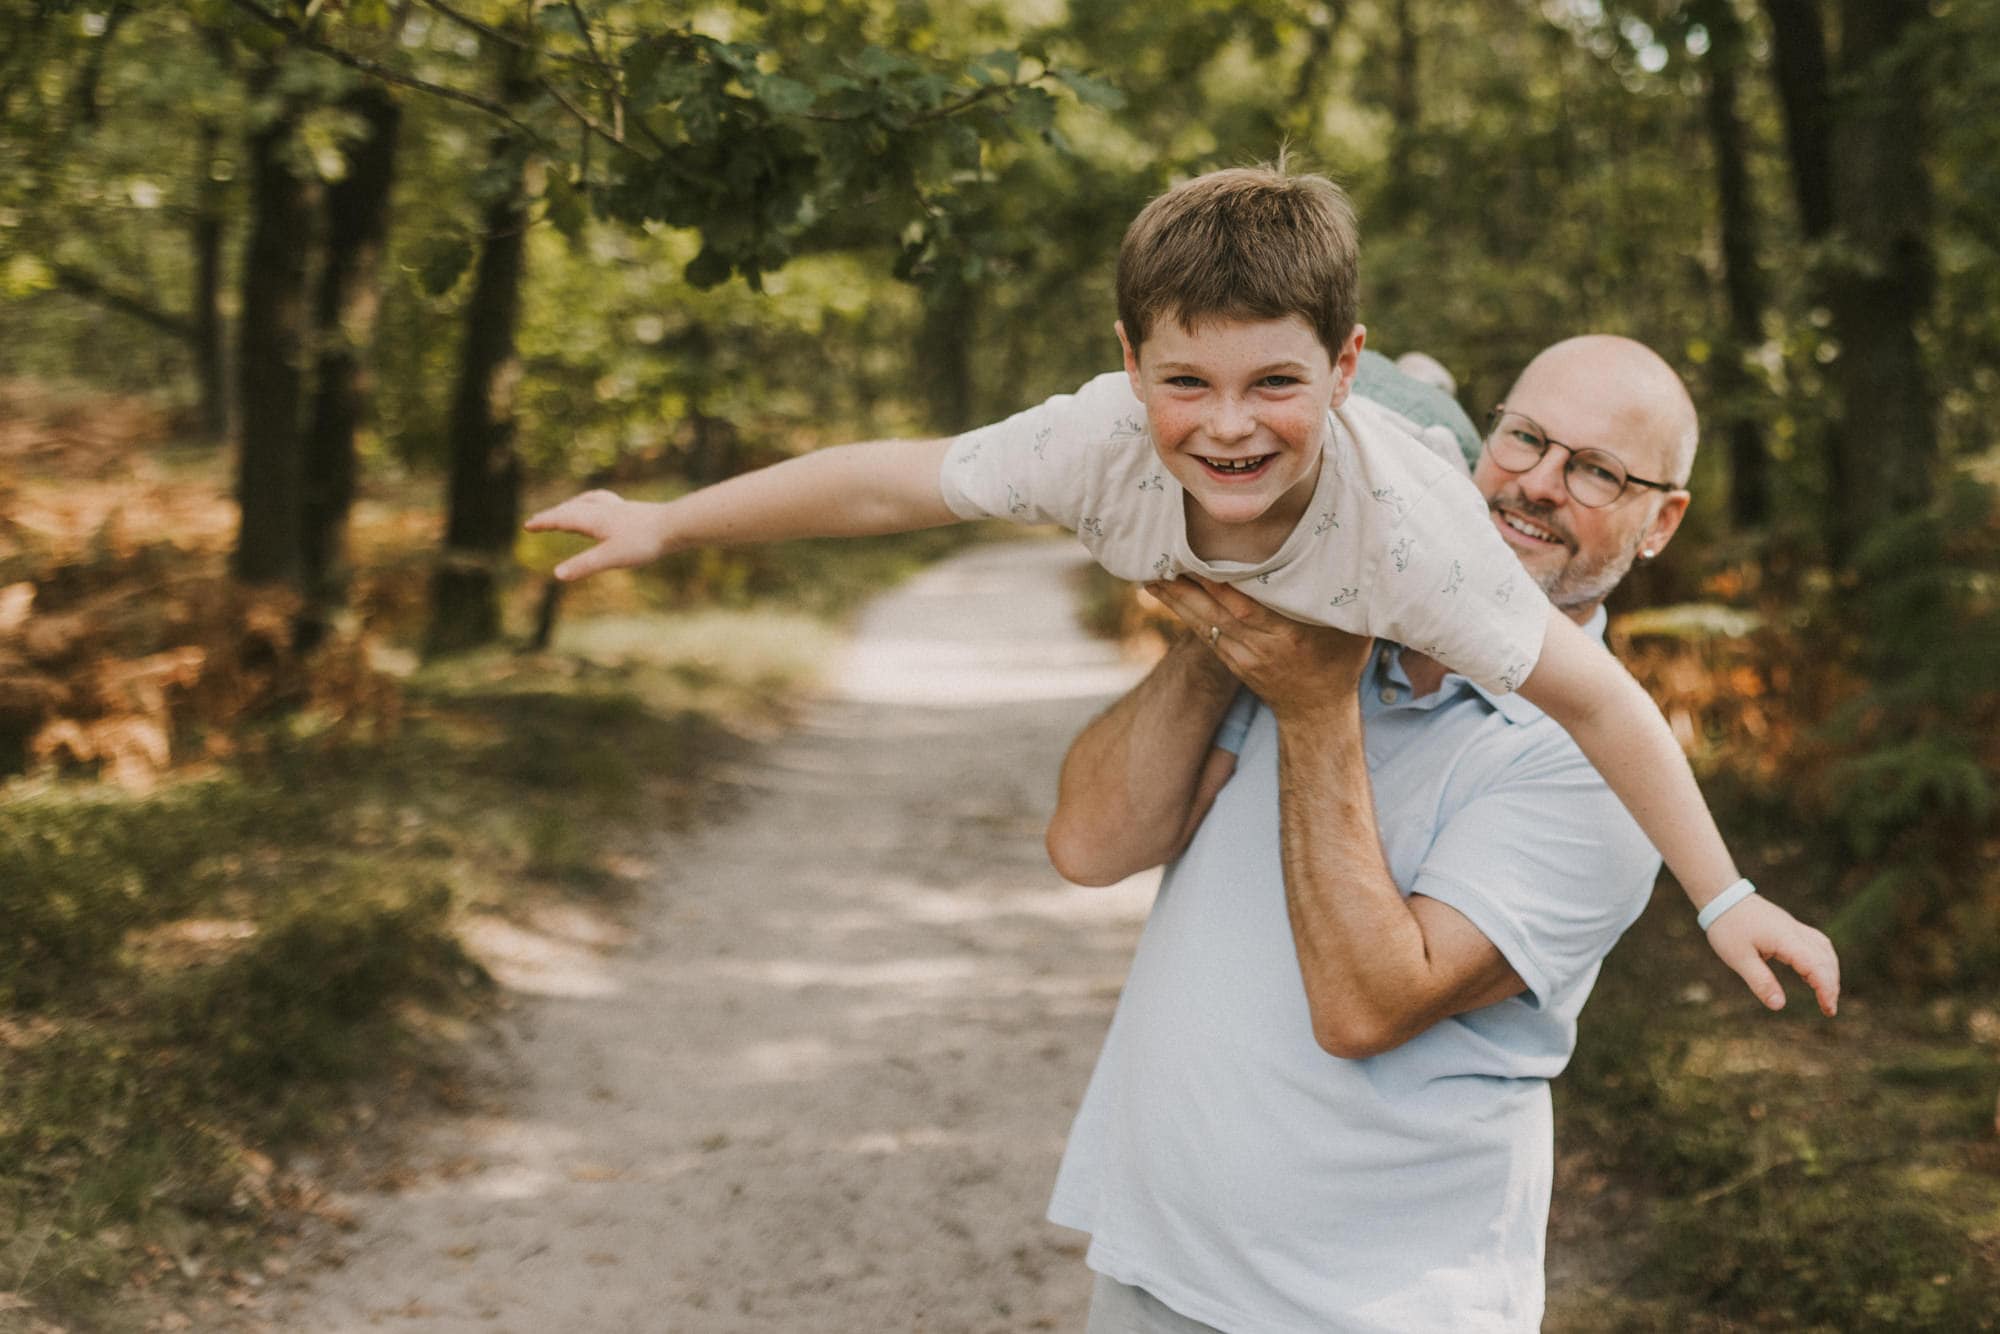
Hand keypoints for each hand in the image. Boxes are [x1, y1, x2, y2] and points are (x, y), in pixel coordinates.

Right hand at [522, 489, 668, 580]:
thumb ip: (584, 565)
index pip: (562, 518)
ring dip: (573, 506)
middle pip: (572, 508)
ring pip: (589, 503)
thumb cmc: (644, 541)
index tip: (528, 525)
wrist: (676, 525)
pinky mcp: (632, 512)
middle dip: (554, 515)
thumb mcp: (611, 557)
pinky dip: (596, 506)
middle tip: (539, 520)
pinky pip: (606, 505)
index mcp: (593, 518)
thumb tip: (557, 575)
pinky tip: (606, 513)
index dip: (544, 522)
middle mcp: (603, 510)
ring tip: (568, 510)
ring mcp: (619, 509)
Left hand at [1144, 576, 1373, 720]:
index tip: (1199, 558)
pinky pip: (1203, 633)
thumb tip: (1349, 554)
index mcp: (1288, 637)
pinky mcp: (1231, 662)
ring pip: (1203, 623)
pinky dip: (1182, 612)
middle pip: (1216, 612)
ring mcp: (1242, 657)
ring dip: (1175, 599)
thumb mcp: (1352, 629)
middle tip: (1160, 557)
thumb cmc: (1340, 662)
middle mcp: (1260, 647)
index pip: (1246, 607)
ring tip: (1150, 572)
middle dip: (1186, 586)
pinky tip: (1164, 593)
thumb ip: (1344, 598)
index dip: (1219, 585)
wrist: (1317, 713)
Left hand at [1703, 893, 1839, 1015]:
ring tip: (1825, 995)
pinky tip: (1813, 974)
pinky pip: (1817, 943)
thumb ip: (1761, 982)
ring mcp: (1795, 927)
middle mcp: (1796, 932)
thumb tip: (1779, 1006)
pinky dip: (1822, 961)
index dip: (1826, 989)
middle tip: (1828, 1010)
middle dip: (1831, 985)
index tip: (1828, 1010)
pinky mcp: (1790, 927)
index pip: (1817, 967)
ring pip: (1825, 950)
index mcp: (1786, 940)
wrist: (1722, 897)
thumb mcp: (1739, 958)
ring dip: (1829, 973)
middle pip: (1826, 960)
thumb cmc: (1728, 927)